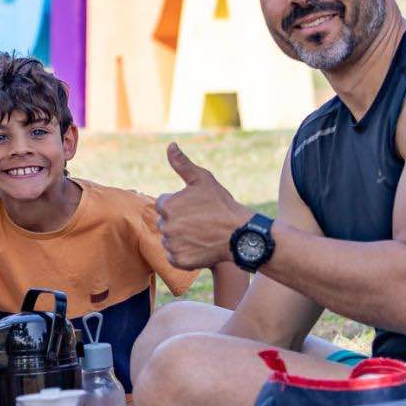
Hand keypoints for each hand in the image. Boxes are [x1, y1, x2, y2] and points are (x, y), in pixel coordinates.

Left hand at [155, 143, 254, 268]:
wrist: (240, 235)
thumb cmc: (222, 205)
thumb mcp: (203, 180)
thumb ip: (182, 164)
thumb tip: (170, 145)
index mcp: (167, 205)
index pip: (165, 204)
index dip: (181, 204)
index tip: (197, 207)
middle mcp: (166, 226)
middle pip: (166, 222)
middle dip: (179, 221)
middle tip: (201, 221)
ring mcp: (172, 244)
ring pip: (170, 239)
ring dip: (180, 237)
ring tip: (201, 233)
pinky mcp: (179, 260)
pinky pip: (174, 255)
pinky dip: (184, 252)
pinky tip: (199, 246)